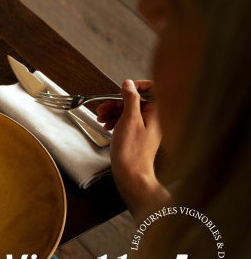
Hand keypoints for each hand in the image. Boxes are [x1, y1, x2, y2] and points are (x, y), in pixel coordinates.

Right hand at [105, 80, 168, 219]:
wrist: (131, 174)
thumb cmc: (132, 151)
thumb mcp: (129, 119)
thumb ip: (130, 99)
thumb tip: (129, 84)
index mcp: (156, 113)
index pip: (151, 89)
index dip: (136, 87)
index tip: (122, 89)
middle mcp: (154, 119)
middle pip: (135, 100)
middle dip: (117, 102)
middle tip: (103, 107)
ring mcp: (146, 127)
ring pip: (129, 111)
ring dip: (113, 112)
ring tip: (101, 118)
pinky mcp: (138, 135)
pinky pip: (127, 121)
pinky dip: (115, 120)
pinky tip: (106, 125)